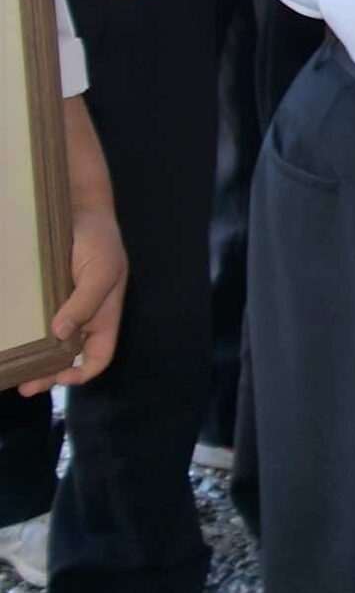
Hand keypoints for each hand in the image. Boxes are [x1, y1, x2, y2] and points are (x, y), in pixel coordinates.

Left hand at [20, 100, 123, 396]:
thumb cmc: (98, 240)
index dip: (82, 372)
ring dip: (36, 359)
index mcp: (104, 314)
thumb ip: (85, 302)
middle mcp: (83, 316)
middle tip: (24, 385)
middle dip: (50, 374)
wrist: (78, 208)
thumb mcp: (101, 270)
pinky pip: (36, 322)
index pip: (99, 355)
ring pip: (52, 343)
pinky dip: (26, 336)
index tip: (57, 379)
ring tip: (15, 369)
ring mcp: (62, 306)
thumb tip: (60, 335)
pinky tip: (11, 340)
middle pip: (71, 356)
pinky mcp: (44, 296)